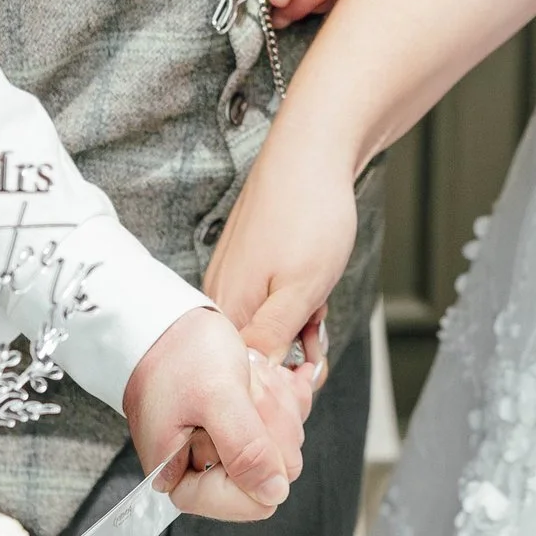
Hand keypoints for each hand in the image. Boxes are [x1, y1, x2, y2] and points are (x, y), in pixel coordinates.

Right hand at [123, 304, 313, 524]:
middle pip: (276, 471)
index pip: (254, 502)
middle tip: (244, 389)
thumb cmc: (178, 354)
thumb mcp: (217, 397)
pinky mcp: (240, 433)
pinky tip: (258, 376)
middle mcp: (205, 475)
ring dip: (274, 402)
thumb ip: (245, 450)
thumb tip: (273, 494)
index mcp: (186, 482)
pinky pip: (284, 423)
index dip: (264, 457)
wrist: (167, 322)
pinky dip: (279, 394)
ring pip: (285, 444)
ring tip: (244, 378)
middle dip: (270, 422)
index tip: (245, 415)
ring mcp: (226, 454)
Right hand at [204, 109, 363, 363]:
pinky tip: (310, 285)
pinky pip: (268, 304)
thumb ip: (271, 340)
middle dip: (291, 353)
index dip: (276, 384)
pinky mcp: (246, 267)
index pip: (238, 377)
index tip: (306, 370)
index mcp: (226, 312)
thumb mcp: (301, 292)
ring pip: (265, 328)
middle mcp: (219, 298)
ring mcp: (231, 280)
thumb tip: (252, 383)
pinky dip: (295, 301)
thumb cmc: (309, 216)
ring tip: (316, 302)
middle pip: (252, 356)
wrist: (312, 152)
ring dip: (298, 324)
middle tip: (316, 330)